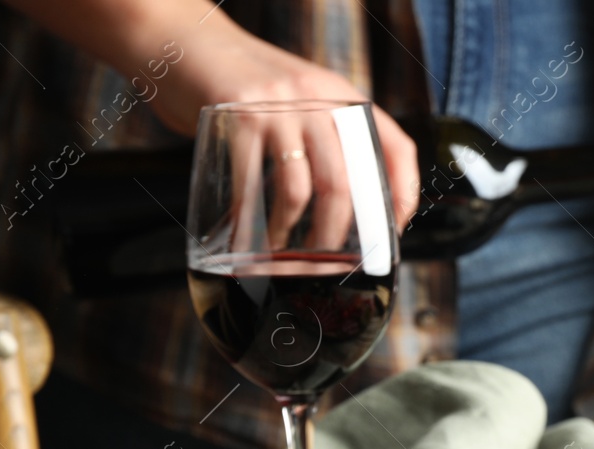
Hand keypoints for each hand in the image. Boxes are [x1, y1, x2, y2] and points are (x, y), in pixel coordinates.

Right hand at [143, 10, 419, 238]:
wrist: (190, 41)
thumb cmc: (247, 83)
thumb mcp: (303, 97)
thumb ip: (328, 135)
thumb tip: (353, 204)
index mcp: (343, 96)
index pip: (397, 148)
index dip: (403, 196)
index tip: (392, 233)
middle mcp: (317, 98)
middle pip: (344, 184)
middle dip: (335, 236)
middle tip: (325, 262)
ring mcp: (278, 106)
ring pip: (301, 191)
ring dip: (292, 234)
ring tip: (282, 252)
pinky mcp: (238, 116)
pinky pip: (251, 185)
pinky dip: (250, 223)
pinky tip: (248, 240)